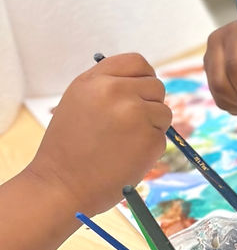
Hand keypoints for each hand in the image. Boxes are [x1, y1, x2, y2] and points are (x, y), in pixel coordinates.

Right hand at [27, 53, 171, 216]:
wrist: (59, 187)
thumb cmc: (68, 147)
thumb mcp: (79, 101)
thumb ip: (108, 85)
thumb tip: (143, 79)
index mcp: (96, 80)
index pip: (137, 62)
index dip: (143, 77)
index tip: (139, 91)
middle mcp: (117, 92)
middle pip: (156, 86)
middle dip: (148, 104)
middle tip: (126, 126)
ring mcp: (135, 114)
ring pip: (163, 112)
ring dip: (150, 127)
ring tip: (121, 143)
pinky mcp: (149, 139)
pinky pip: (161, 136)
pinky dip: (149, 148)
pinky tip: (124, 157)